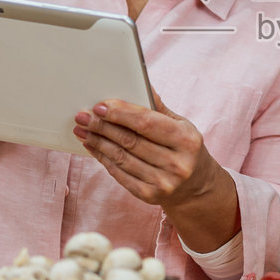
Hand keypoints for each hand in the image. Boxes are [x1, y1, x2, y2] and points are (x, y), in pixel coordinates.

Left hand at [71, 94, 218, 208]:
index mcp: (186, 140)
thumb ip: (159, 108)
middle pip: (130, 141)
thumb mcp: (181, 125)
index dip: (121, 113)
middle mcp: (177, 163)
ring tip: (83, 130)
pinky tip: (93, 147)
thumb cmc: (185, 149)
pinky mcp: (149, 195)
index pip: (147, 123)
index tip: (100, 106)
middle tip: (83, 116)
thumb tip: (141, 85)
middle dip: (103, 127)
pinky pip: (120, 174)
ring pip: (121, 158)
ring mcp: (163, 182)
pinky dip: (103, 158)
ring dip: (98, 142)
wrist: (197, 186)